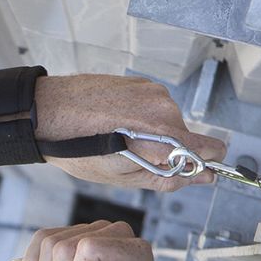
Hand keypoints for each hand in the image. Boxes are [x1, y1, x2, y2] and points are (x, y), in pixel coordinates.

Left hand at [34, 75, 226, 191]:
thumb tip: (204, 178)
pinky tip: (117, 123)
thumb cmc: (81, 149)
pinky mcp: (142, 82)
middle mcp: (165, 108)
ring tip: (120, 138)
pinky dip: (142, 119)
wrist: (49, 112)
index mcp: (164, 136)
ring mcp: (154, 91)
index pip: (211, 148)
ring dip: (152, 135)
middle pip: (187, 139)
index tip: (197, 172)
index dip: (206, 163)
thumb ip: (170, 178)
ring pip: (170, 123)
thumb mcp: (125, 177)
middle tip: (133, 158)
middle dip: (169, 152)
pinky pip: (155, 108)